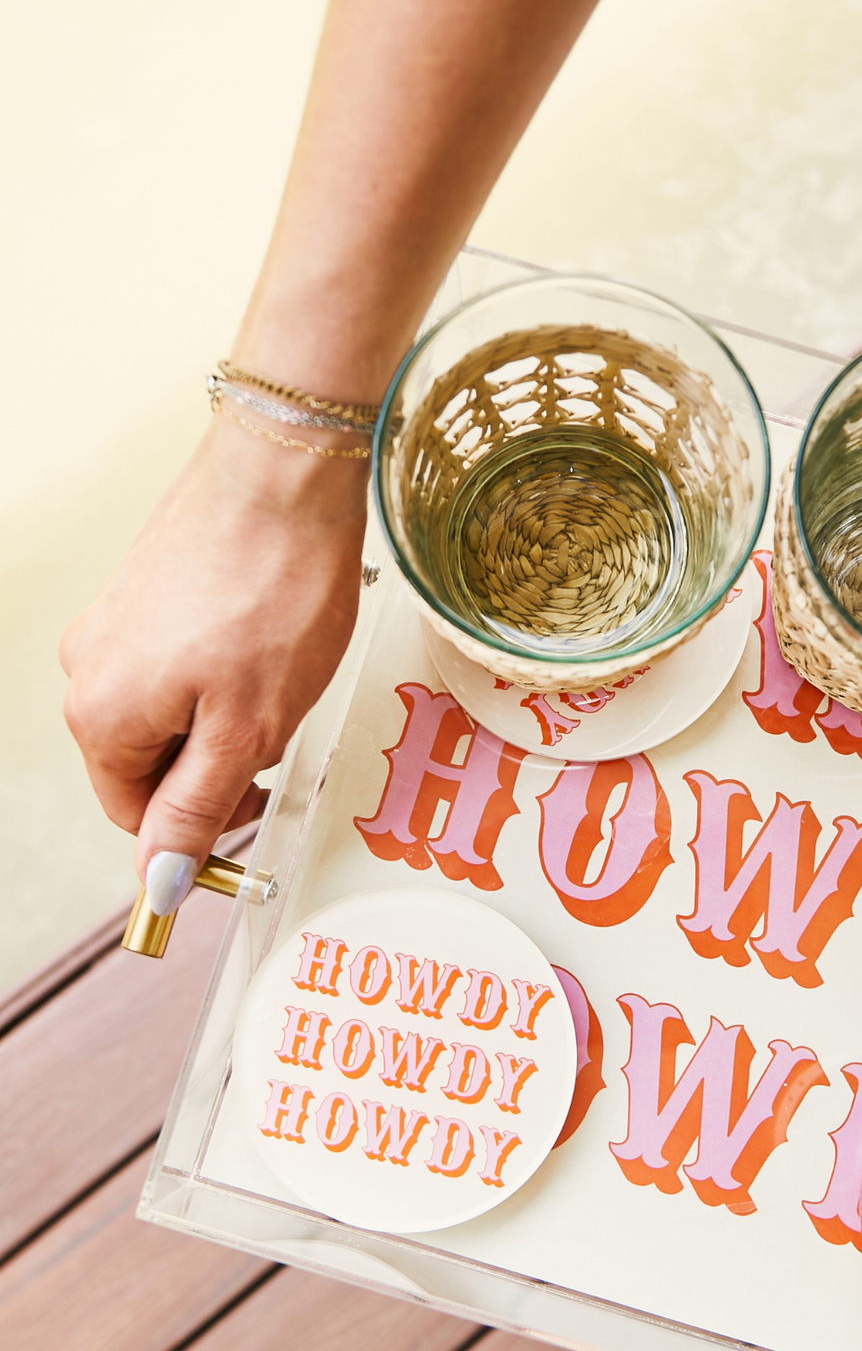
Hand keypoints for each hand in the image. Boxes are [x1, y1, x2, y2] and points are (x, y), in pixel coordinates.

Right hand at [61, 412, 368, 906]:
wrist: (284, 472)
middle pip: (155, 760)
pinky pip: (182, 659)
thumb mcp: (247, 728)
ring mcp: (113, 622)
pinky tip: (271, 639)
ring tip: (281, 674)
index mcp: (100, 716)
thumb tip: (158, 878)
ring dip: (230, 713)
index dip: (204, 825)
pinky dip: (229, 667)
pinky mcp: (145, 588)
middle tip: (281, 726)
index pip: (140, 815)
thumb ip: (198, 808)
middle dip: (221, 760)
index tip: (259, 810)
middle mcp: (88, 668)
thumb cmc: (273, 589)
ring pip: (174, 709)